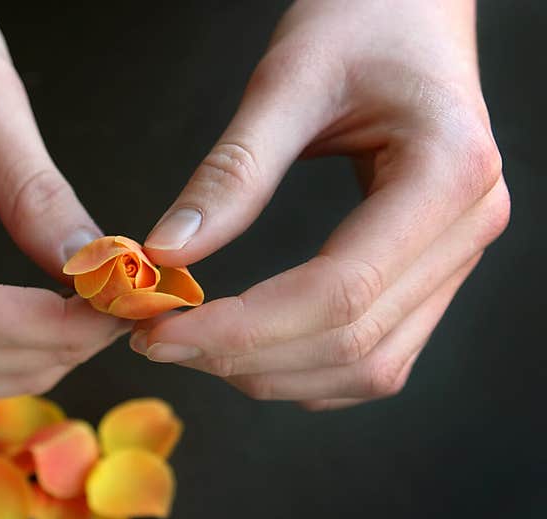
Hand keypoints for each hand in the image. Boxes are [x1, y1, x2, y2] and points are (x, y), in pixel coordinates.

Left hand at [131, 0, 508, 409]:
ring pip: (369, 367)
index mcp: (447, 174)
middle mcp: (466, 230)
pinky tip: (252, 353)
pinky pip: (377, 355)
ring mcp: (456, 258)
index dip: (243, 329)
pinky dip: (309, 370)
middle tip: (160, 342)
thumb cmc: (361, 21)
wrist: (411, 8)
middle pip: (353, 343)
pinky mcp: (431, 272)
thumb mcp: (288, 81)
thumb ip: (231, 173)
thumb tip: (166, 254)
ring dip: (274, 374)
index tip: (161, 332)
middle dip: (245, 358)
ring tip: (195, 348)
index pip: (339, 292)